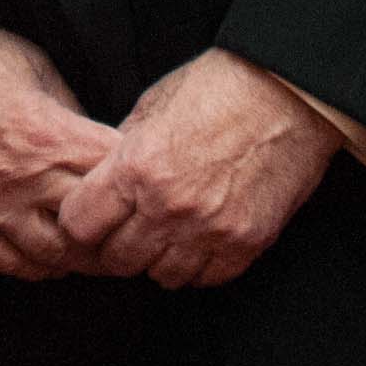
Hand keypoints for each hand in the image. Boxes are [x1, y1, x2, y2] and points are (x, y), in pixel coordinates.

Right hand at [0, 15, 117, 280]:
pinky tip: (52, 252)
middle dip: (120, 220)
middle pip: (95, 223)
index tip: (144, 171)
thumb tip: (98, 141)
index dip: (136, 173)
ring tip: (97, 240)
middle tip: (133, 217)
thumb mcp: (37, 68)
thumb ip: (71, 111)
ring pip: (58, 256)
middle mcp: (23, 180)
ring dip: (84, 252)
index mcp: (47, 136)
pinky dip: (40, 265)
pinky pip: (12, 264)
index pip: (115, 173)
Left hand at [49, 48, 336, 288]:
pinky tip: (200, 239)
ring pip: (161, 277)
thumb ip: (123, 150)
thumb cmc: (219, 87)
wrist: (288, 92)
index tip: (87, 220)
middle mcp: (167, 206)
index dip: (77, 225)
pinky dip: (198, 264)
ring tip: (167, 232)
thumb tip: (102, 180)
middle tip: (126, 230)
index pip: (79, 226)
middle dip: (115, 246)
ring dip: (158, 259)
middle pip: (117, 260)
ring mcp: (208, 230)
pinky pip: (206, 278)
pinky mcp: (245, 243)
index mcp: (136, 167)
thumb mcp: (153, 105)